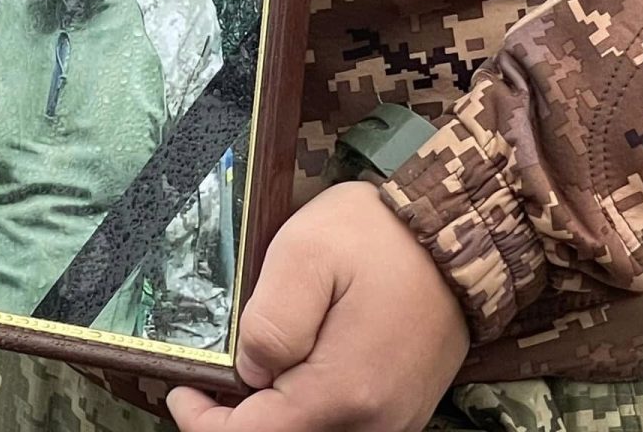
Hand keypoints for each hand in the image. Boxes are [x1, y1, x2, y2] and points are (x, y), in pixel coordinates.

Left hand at [168, 181, 468, 431]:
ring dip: (273, 414)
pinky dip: (307, 409)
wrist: (458, 230)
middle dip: (237, 419)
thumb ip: (269, 322)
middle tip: (212, 378)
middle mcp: (373, 423)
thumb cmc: (377, 235)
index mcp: (341, 393)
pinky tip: (294, 371)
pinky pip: (343, 425)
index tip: (185, 387)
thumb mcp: (305, 254)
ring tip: (252, 369)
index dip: (204, 421)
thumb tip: (248, 374)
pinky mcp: (403, 409)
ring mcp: (393, 420)